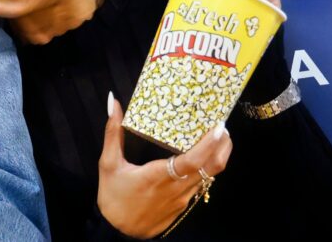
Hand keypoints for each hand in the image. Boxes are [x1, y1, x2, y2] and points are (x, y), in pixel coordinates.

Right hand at [97, 95, 231, 238]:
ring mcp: (182, 199)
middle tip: (222, 128)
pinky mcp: (182, 206)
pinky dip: (205, 170)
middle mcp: (176, 188)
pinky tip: (198, 160)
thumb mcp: (108, 163)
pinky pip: (199, 185)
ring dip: (216, 158)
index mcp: (158, 176)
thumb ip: (113, 132)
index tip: (219, 127)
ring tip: (215, 139)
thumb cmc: (113, 196)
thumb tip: (112, 103)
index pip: (193, 160)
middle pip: (211, 168)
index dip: (210, 144)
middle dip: (223, 147)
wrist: (118, 231)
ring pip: (209, 177)